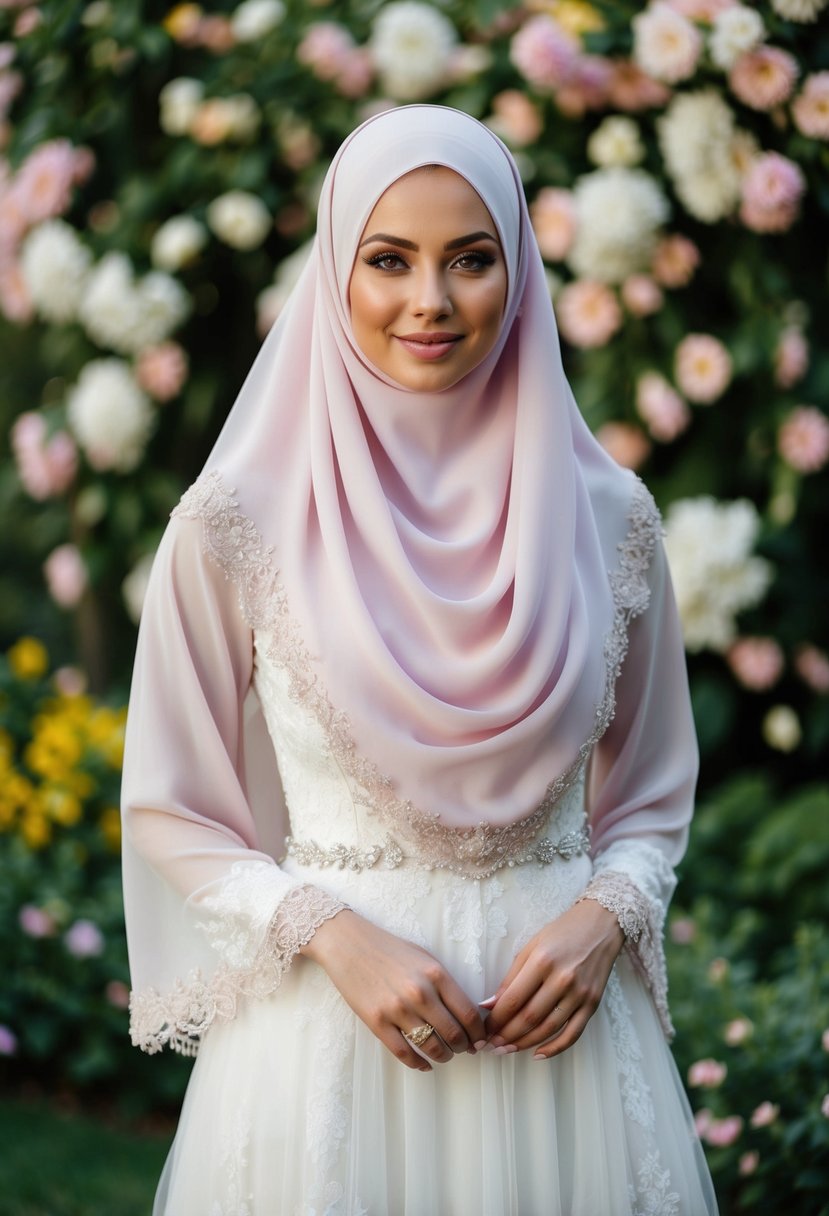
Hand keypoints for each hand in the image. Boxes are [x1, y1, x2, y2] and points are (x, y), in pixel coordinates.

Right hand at [300, 909, 486, 1071]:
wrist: (349, 944)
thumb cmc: (390, 950)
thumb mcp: (425, 958)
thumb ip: (446, 984)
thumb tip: (468, 1013)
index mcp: (436, 974)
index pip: (469, 1014)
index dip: (479, 1033)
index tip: (480, 1039)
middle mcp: (420, 993)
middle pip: (454, 1034)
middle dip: (464, 1047)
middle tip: (464, 1049)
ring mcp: (397, 1009)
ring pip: (432, 1047)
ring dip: (444, 1056)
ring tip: (445, 1055)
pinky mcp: (377, 1022)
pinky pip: (404, 1052)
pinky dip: (418, 1064)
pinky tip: (424, 1064)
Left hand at [483, 899, 623, 1059]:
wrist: (600, 925)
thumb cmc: (562, 933)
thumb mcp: (531, 947)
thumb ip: (511, 977)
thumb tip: (489, 1005)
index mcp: (542, 961)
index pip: (514, 999)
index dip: (496, 1019)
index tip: (485, 1028)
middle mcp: (563, 979)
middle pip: (530, 1017)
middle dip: (507, 1035)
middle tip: (492, 1045)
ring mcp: (580, 993)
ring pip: (548, 1028)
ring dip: (525, 1043)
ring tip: (508, 1050)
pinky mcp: (593, 1003)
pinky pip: (573, 1033)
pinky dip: (555, 1048)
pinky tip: (538, 1054)